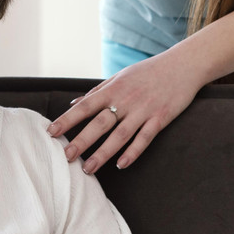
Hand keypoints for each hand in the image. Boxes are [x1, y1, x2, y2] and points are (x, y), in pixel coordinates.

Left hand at [46, 51, 204, 173]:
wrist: (182, 65)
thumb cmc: (148, 72)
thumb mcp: (120, 76)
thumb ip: (97, 91)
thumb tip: (74, 103)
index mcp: (113, 89)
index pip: (85, 106)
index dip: (67, 120)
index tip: (51, 132)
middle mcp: (126, 100)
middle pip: (100, 123)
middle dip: (82, 141)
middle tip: (66, 156)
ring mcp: (144, 110)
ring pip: (120, 135)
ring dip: (103, 153)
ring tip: (88, 168)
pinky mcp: (161, 118)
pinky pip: (145, 138)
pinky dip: (133, 152)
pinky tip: (121, 165)